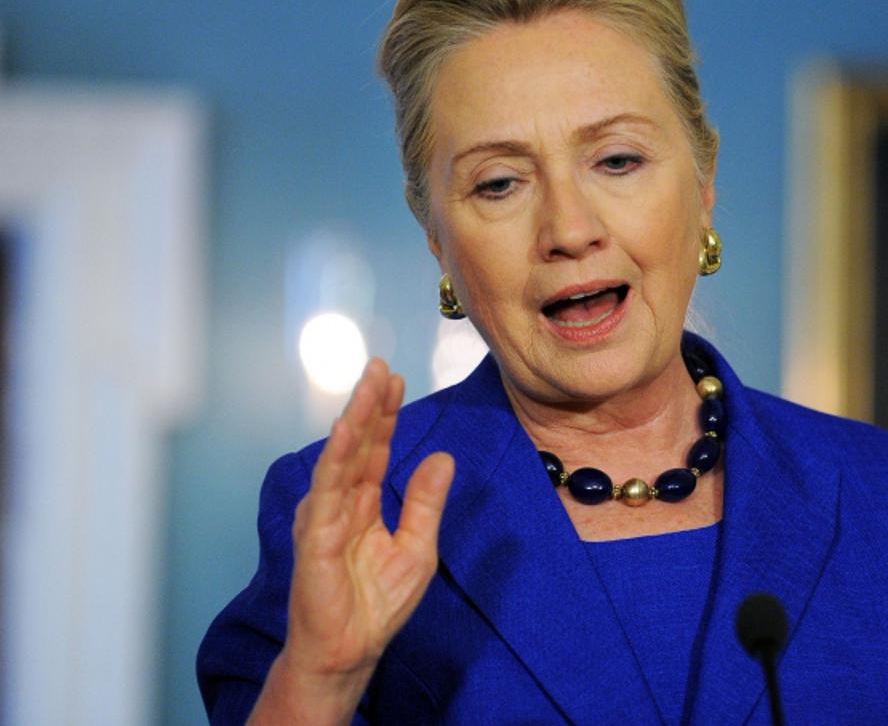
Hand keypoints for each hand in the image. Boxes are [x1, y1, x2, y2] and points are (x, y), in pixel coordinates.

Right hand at [251, 359, 454, 723]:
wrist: (352, 649)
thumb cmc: (377, 604)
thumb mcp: (417, 547)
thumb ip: (425, 502)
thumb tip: (443, 458)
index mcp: (363, 503)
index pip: (375, 449)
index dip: (386, 415)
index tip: (396, 379)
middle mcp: (340, 502)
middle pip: (357, 444)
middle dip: (369, 404)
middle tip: (381, 366)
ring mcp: (325, 516)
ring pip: (340, 457)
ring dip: (355, 419)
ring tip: (368, 385)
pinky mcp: (315, 536)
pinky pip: (326, 489)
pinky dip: (336, 458)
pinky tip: (347, 431)